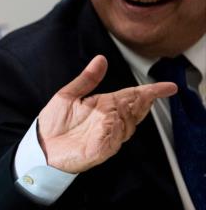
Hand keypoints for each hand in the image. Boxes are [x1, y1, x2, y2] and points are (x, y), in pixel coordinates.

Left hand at [37, 55, 176, 173]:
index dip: (152, 91)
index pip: (132, 96)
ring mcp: (108, 135)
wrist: (41, 146)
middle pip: (135, 108)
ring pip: (128, 122)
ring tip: (112, 110)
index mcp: (103, 105)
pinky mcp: (101, 149)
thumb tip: (100, 60)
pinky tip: (108, 123)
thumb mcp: (67, 95)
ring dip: (125, 114)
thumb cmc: (53, 123)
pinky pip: (114, 138)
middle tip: (141, 96)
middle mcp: (109, 120)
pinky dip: (114, 129)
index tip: (169, 87)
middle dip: (141, 101)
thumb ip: (87, 79)